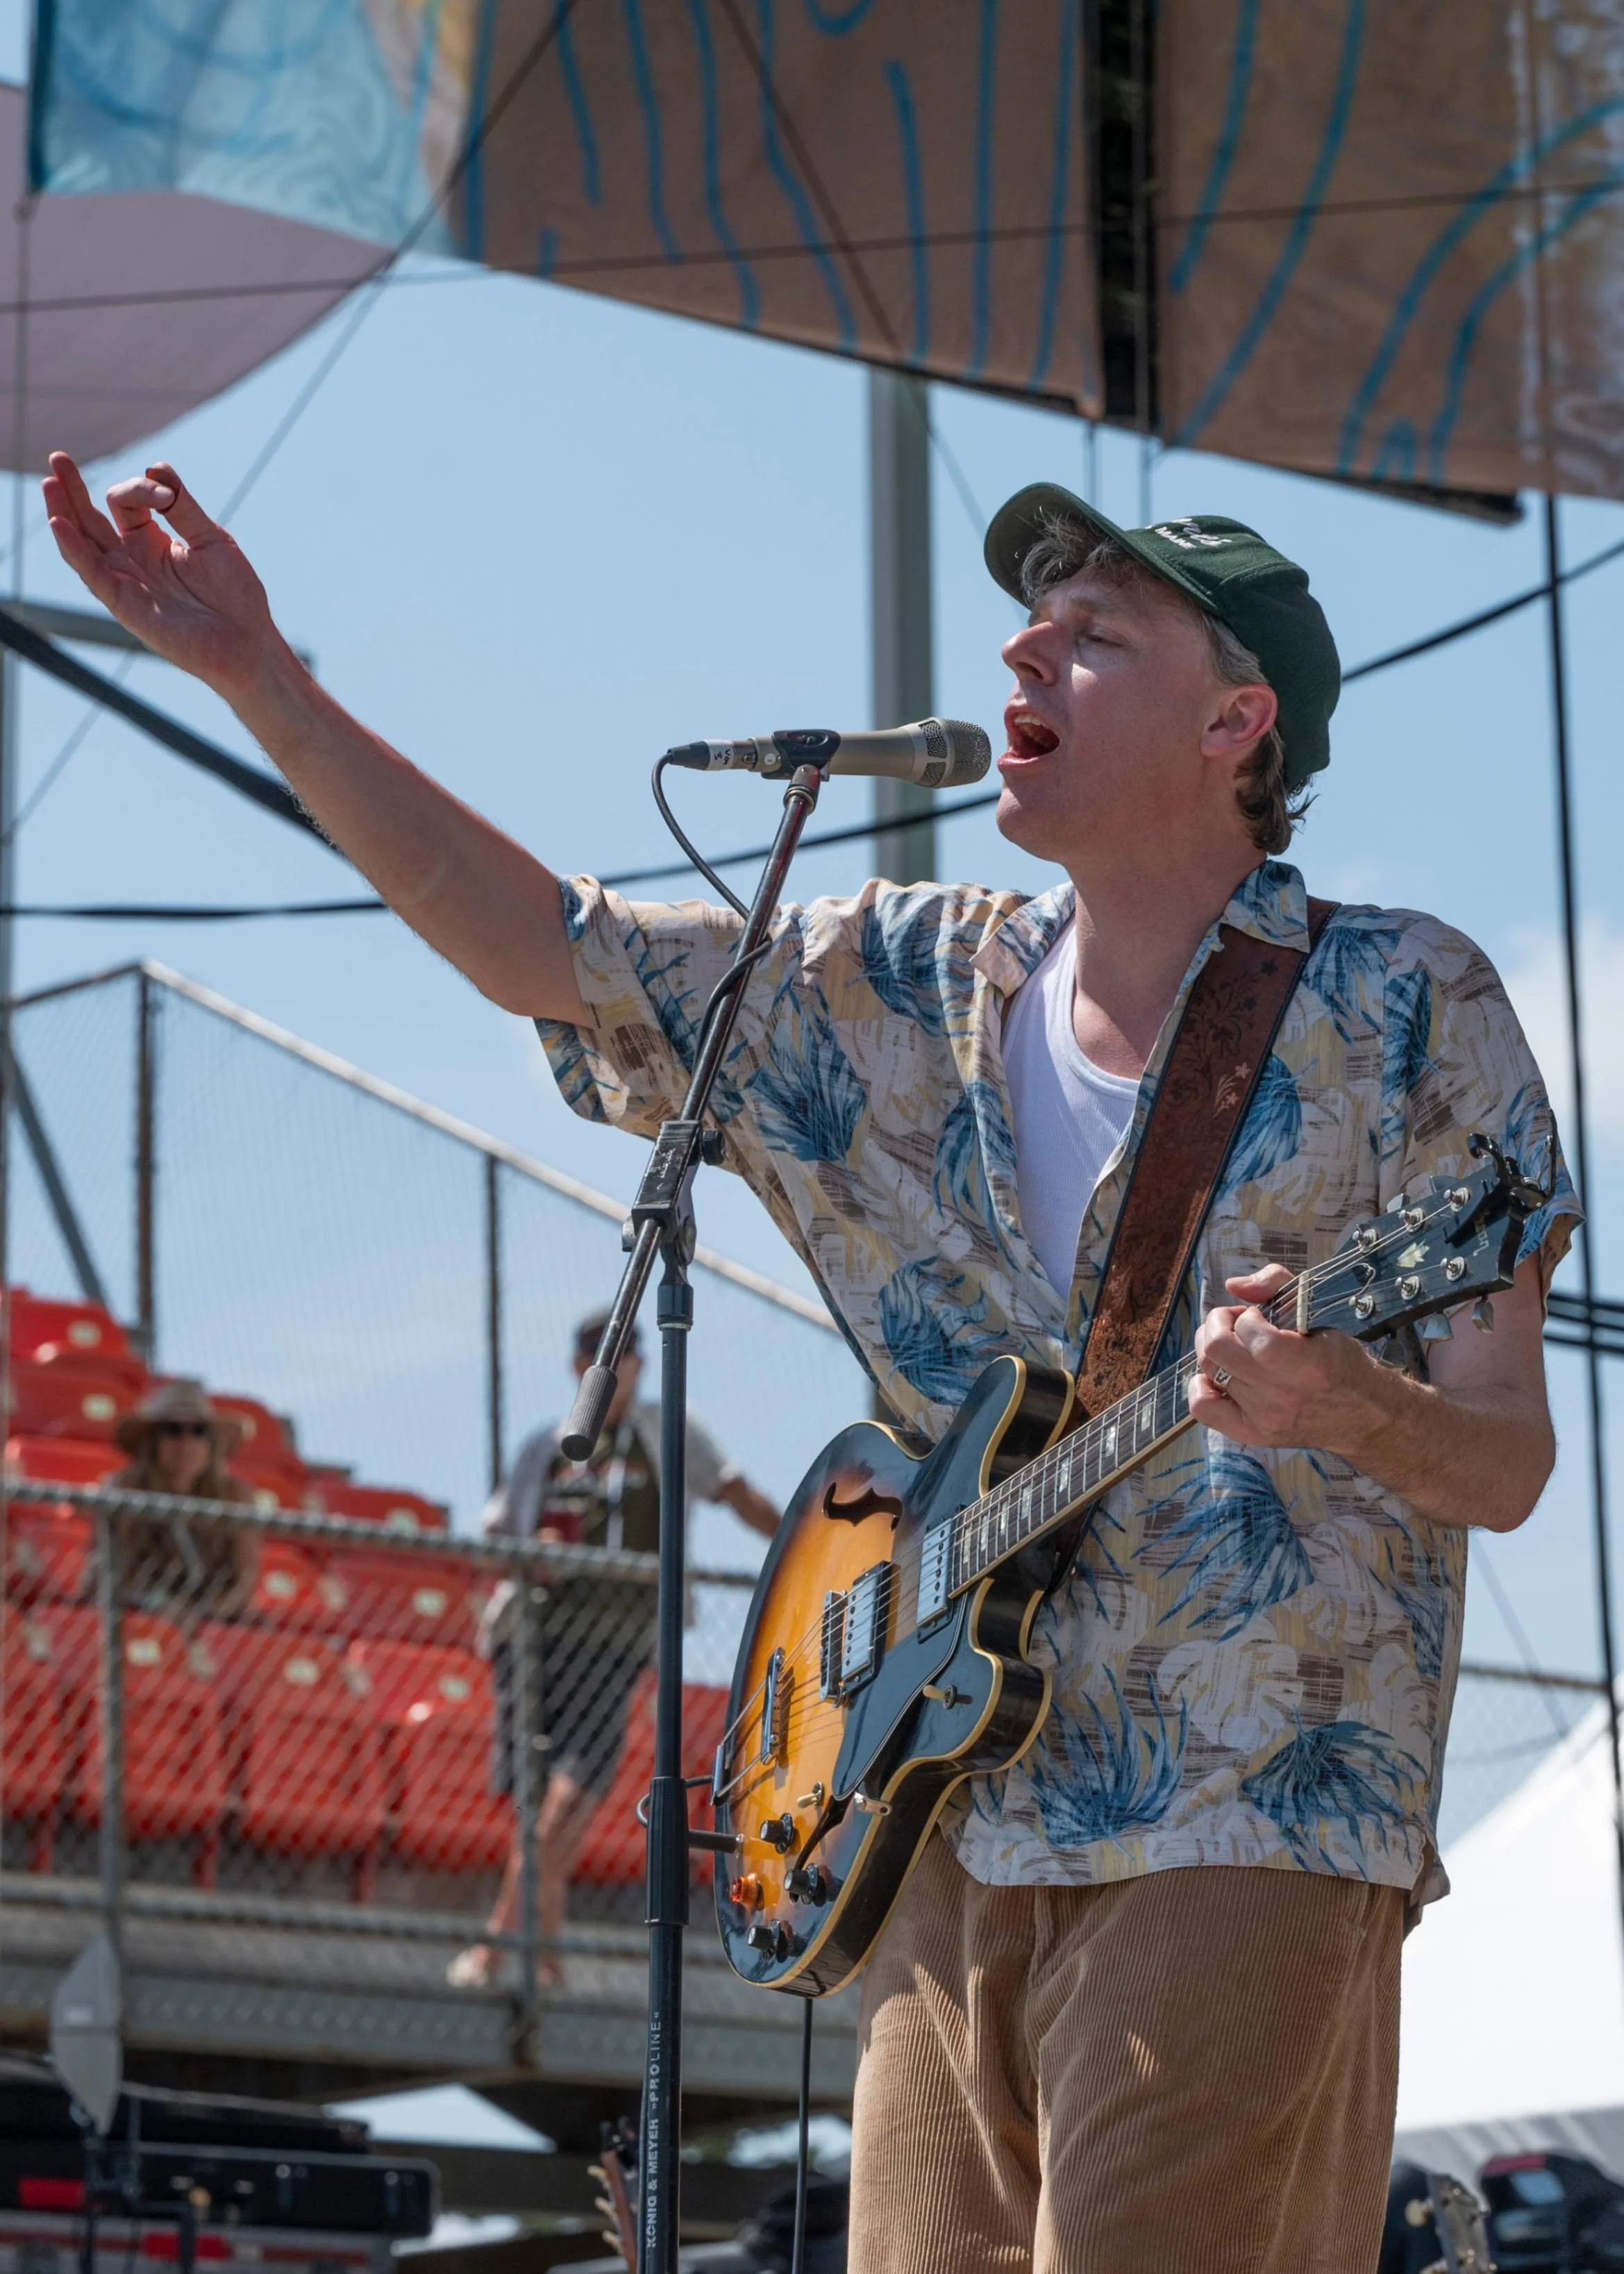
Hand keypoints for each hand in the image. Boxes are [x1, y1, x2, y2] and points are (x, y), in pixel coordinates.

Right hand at [42, 453, 281, 697]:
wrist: (248, 642)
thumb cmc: (235, 596)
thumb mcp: (211, 539)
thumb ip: (182, 506)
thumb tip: (155, 467)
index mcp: (153, 542)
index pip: (127, 503)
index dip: (141, 489)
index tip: (167, 496)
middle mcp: (134, 561)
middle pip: (91, 520)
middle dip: (73, 490)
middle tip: (57, 458)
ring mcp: (127, 583)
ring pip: (83, 544)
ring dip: (64, 513)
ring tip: (49, 482)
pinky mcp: (126, 606)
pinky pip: (93, 575)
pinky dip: (74, 549)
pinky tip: (59, 523)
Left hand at [1188, 1264, 1381, 1451]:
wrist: (1361, 1415)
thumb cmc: (1339, 1359)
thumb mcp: (1321, 1312)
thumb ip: (1277, 1285)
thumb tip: (1233, 1285)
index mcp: (1307, 1364)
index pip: (1252, 1334)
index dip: (1248, 1316)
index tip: (1262, 1316)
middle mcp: (1283, 1397)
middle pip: (1217, 1350)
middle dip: (1220, 1323)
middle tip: (1238, 1324)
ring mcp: (1265, 1419)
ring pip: (1209, 1371)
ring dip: (1215, 1349)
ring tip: (1235, 1347)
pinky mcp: (1252, 1434)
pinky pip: (1203, 1407)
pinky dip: (1200, 1385)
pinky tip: (1218, 1375)